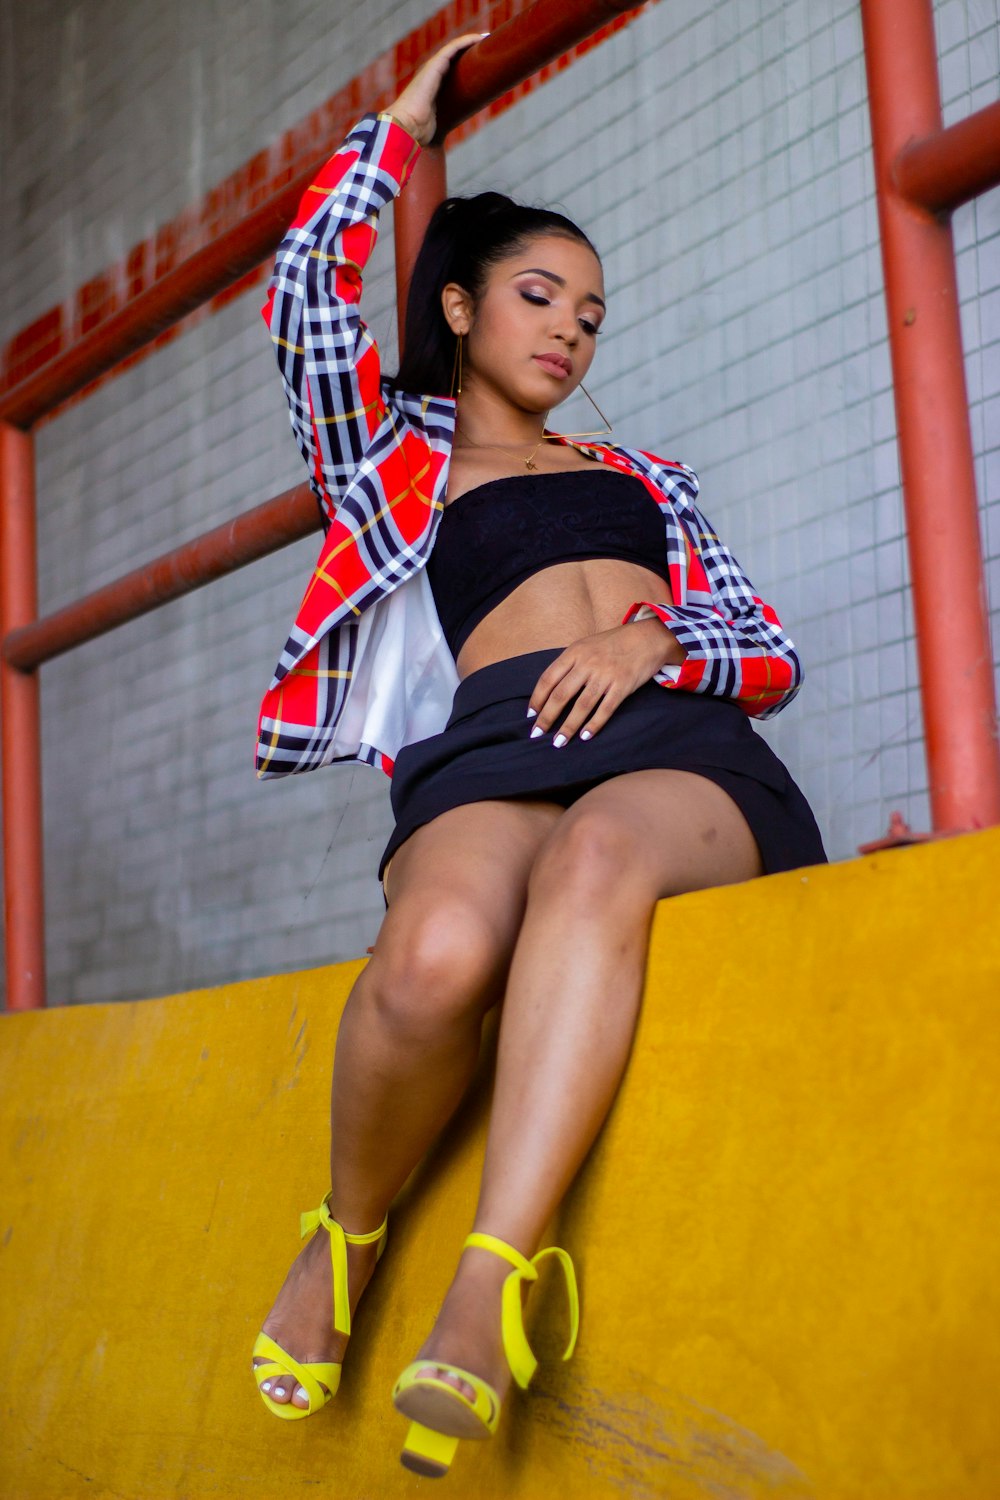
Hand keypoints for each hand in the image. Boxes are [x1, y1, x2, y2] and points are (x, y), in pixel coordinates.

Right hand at [387, 32, 487, 145]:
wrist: (405, 127)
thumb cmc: (415, 133)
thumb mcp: (430, 130)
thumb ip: (435, 132)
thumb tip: (435, 151)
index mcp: (429, 88)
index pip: (448, 73)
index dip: (461, 66)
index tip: (476, 66)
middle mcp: (430, 75)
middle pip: (452, 59)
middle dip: (467, 52)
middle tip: (486, 48)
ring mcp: (432, 69)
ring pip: (454, 50)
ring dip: (470, 42)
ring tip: (486, 38)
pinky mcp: (435, 65)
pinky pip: (453, 48)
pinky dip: (466, 41)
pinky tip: (480, 38)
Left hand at [526, 620, 683, 745]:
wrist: (647, 638)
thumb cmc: (613, 644)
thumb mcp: (586, 645)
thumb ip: (569, 664)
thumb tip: (550, 689)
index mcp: (574, 652)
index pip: (548, 679)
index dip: (537, 699)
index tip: (531, 716)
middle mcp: (587, 664)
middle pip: (561, 695)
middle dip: (547, 718)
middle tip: (537, 734)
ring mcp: (606, 675)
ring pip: (582, 706)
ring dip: (568, 727)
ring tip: (558, 742)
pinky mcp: (623, 685)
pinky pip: (605, 709)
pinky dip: (594, 725)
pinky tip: (584, 736)